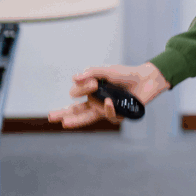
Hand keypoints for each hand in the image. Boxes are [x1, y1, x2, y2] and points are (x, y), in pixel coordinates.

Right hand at [47, 62, 170, 127]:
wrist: (145, 79)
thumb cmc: (125, 74)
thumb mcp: (107, 71)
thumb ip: (91, 73)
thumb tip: (74, 78)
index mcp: (92, 91)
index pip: (77, 94)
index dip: (81, 90)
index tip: (92, 82)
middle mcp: (96, 102)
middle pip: (77, 110)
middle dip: (64, 113)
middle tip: (50, 117)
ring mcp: (106, 109)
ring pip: (88, 118)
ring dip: (76, 121)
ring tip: (64, 124)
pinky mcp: (117, 115)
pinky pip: (109, 115)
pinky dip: (109, 108)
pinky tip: (109, 102)